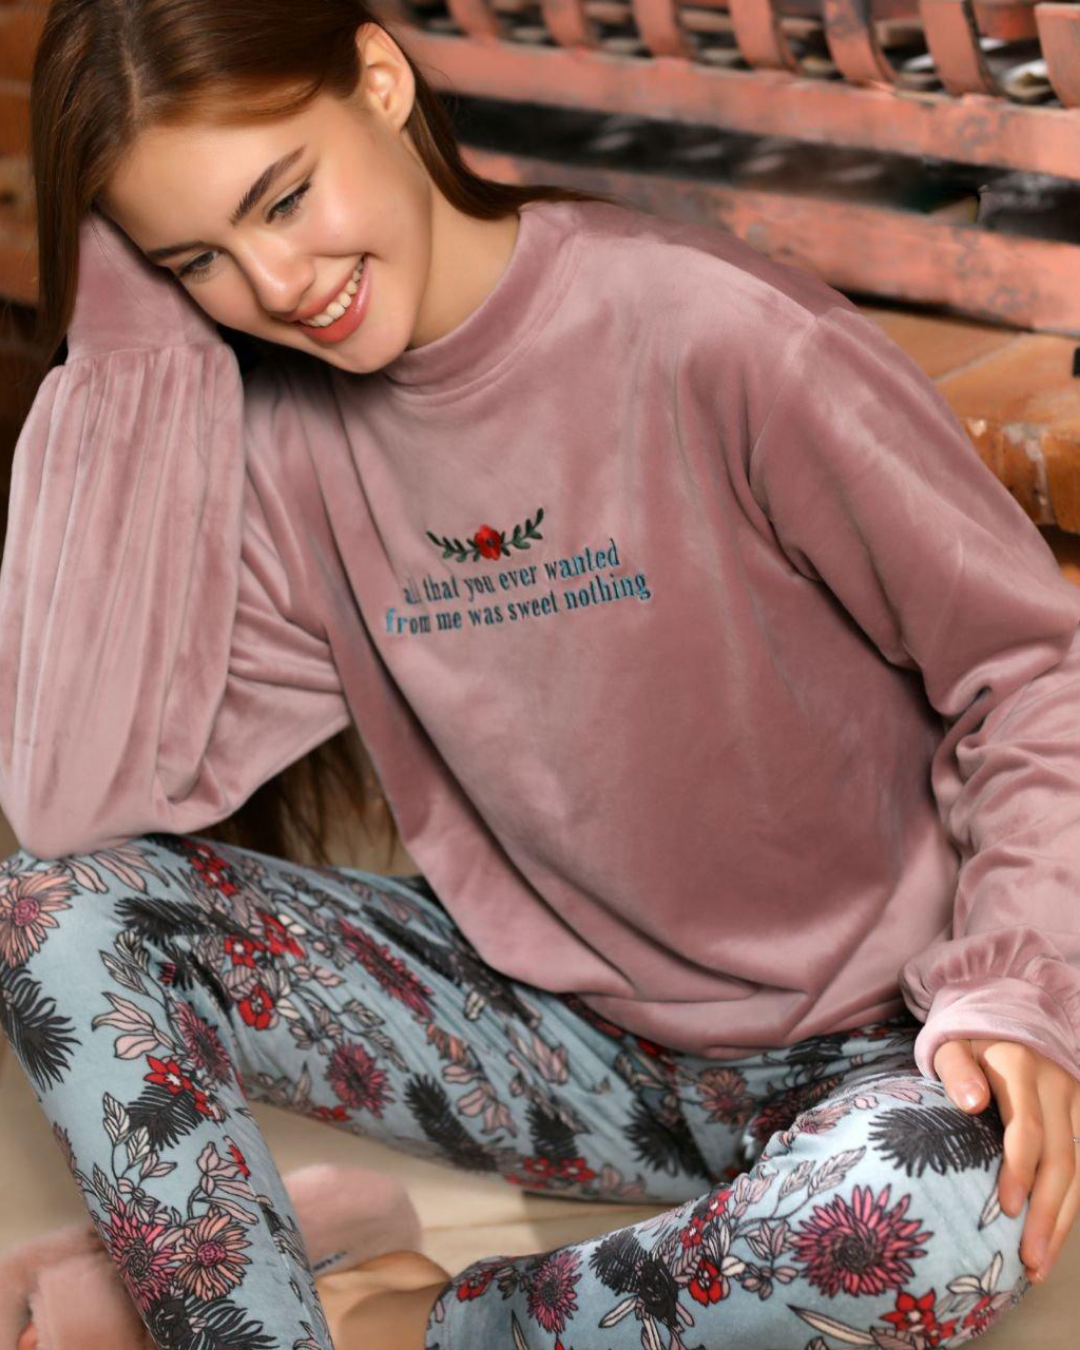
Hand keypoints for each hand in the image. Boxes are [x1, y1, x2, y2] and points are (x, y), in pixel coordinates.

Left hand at [934, 1037, 1079, 1284]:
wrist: (1007, 1011)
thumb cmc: (969, 1041)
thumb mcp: (951, 1045)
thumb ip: (956, 1071)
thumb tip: (972, 1103)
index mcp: (1020, 1068)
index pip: (1026, 1126)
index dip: (1019, 1169)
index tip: (1005, 1208)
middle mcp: (1056, 1086)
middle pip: (1060, 1158)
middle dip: (1046, 1214)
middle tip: (1028, 1260)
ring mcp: (1075, 1102)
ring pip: (1078, 1169)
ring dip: (1063, 1219)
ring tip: (1039, 1264)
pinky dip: (1071, 1204)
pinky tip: (1055, 1236)